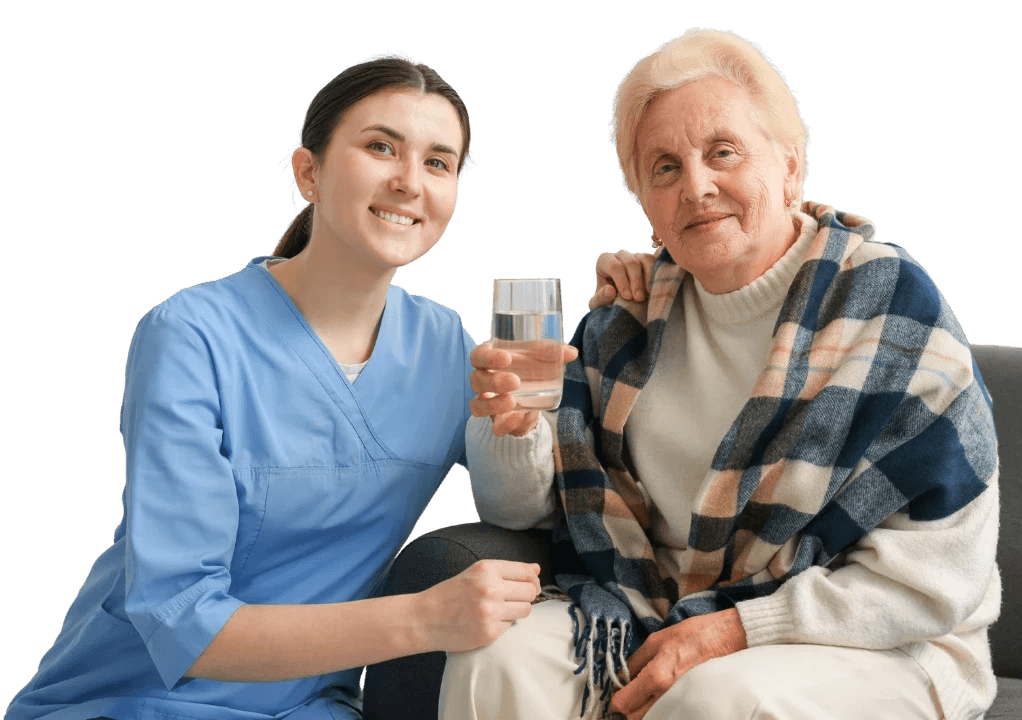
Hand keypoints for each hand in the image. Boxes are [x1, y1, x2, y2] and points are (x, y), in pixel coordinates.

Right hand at [419, 559, 541, 652]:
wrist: (424, 618)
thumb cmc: (451, 594)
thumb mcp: (476, 573)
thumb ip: (507, 571)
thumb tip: (536, 569)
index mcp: (486, 569)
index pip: (526, 572)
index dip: (532, 579)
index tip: (530, 584)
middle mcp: (490, 588)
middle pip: (530, 591)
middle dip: (526, 595)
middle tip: (512, 599)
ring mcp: (490, 612)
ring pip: (526, 610)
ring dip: (517, 610)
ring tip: (500, 610)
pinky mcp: (489, 632)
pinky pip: (511, 625)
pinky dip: (504, 624)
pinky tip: (488, 621)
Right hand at [468, 341, 578, 436]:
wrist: (531, 396)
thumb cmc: (528, 367)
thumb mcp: (538, 359)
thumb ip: (552, 354)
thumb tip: (572, 352)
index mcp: (489, 359)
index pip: (478, 356)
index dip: (488, 357)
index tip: (506, 358)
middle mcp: (483, 380)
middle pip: (476, 380)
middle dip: (494, 381)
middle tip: (515, 381)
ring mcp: (487, 402)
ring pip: (477, 405)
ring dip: (494, 404)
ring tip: (512, 401)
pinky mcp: (497, 421)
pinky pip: (494, 425)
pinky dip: (504, 424)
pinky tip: (517, 418)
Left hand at [590, 249, 655, 309]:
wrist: (621, 305)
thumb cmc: (608, 302)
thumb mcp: (600, 304)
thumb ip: (601, 298)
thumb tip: (610, 291)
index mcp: (605, 261)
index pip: (614, 266)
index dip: (622, 281)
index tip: (627, 297)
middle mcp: (620, 255)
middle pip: (630, 262)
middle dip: (635, 281)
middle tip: (639, 299)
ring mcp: (636, 256)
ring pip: (645, 259)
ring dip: (648, 277)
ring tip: (648, 294)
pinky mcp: (649, 261)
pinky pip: (656, 261)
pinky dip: (657, 274)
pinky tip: (656, 288)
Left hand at [607, 609, 747, 719]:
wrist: (729, 638)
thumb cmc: (695, 634)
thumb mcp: (657, 639)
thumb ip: (636, 660)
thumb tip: (622, 675)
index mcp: (657, 675)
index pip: (624, 702)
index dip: (614, 699)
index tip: (614, 694)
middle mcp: (669, 694)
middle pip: (635, 717)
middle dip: (628, 708)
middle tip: (628, 695)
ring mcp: (683, 702)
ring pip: (652, 718)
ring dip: (644, 711)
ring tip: (644, 697)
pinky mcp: (694, 705)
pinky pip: (671, 714)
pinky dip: (661, 711)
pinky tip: (660, 699)